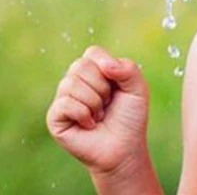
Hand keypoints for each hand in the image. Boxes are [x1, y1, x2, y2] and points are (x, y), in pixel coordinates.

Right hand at [46, 46, 149, 175]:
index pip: (91, 53)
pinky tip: (89, 124)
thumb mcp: (138, 87)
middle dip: (101, 86)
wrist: (123, 147)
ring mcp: (63, 99)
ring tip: (99, 115)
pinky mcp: (55, 117)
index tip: (117, 84)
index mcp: (94, 71)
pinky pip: (65, 103)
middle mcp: (76, 82)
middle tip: (107, 103)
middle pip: (80, 65)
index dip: (107, 66)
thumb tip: (104, 65)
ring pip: (71, 83)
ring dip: (94, 102)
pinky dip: (84, 114)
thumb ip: (127, 68)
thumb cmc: (130, 117)